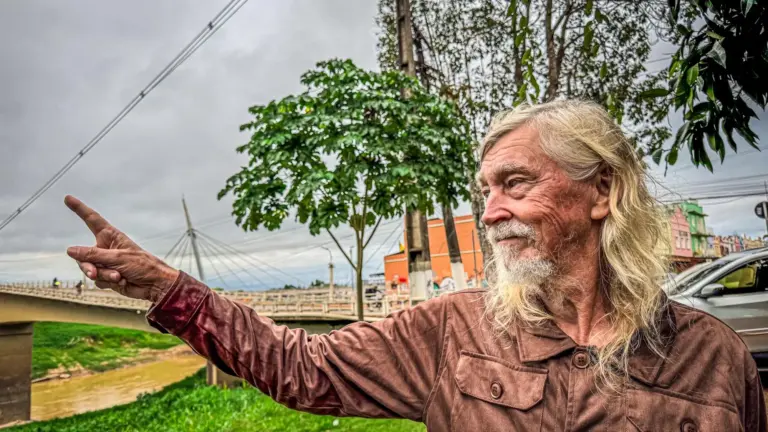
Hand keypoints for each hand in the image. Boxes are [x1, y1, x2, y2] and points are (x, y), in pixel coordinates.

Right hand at [64, 195, 178, 301]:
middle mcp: (106, 248)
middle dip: (88, 266)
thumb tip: (70, 250)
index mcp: (111, 236)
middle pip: (84, 255)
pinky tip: (122, 282)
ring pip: (90, 269)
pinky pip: (98, 280)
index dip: (80, 209)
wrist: (154, 284)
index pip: (92, 220)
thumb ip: (93, 255)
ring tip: (118, 277)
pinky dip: (108, 282)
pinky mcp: (109, 276)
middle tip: (94, 272)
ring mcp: (107, 263)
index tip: (68, 198)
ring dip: (103, 275)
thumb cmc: (143, 266)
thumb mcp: (117, 258)